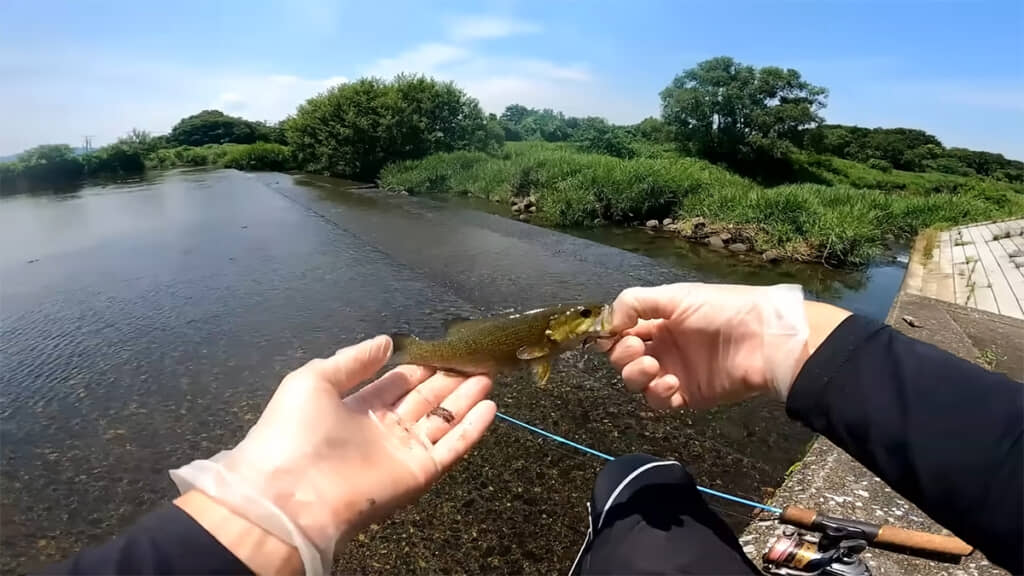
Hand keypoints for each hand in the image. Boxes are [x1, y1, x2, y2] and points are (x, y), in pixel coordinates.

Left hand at [170, 336, 496, 575]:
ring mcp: (402, 452)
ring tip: (488, 375)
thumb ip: (352, 360)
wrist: (291, 493)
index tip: (441, 349)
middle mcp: (382, 430)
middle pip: (423, 400)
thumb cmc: (294, 431)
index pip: (395, 384)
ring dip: (465, 399)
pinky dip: (471, 429)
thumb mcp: (313, 381)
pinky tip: (489, 406)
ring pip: (442, 420)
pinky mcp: (419, 472)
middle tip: (474, 359)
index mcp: (355, 409)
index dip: (418, 367)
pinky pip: (451, 447)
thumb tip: (386, 341)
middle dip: (448, 380)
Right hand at [603, 283, 817, 409]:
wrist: (763, 338)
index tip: (610, 335)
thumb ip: (636, 302)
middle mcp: (663, 346)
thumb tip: (609, 322)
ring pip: (636, 382)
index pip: (622, 332)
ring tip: (653, 366)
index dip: (611, 335)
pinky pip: (658, 401)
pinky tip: (671, 382)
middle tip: (639, 350)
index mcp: (659, 321)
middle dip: (623, 355)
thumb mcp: (677, 295)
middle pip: (623, 359)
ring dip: (636, 375)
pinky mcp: (687, 395)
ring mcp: (674, 372)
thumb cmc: (722, 309)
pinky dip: (657, 393)